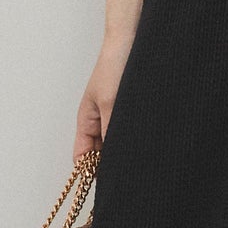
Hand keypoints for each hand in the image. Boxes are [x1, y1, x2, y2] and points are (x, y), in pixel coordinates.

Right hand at [73, 32, 134, 163]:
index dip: (89, 173)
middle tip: (127, 176)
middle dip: (109, 164)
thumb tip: (112, 159)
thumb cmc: (114, 66)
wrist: (132, 41)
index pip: (82, 156)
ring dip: (124, 149)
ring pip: (116, 142)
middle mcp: (100, 121)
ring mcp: (115, 115)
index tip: (105, 186)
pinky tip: (145, 142)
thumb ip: (110, 132)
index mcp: (87, 120)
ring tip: (137, 160)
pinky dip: (133, 137)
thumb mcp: (112, 103)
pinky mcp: (130, 109)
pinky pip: (129, 130)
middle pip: (100, 153)